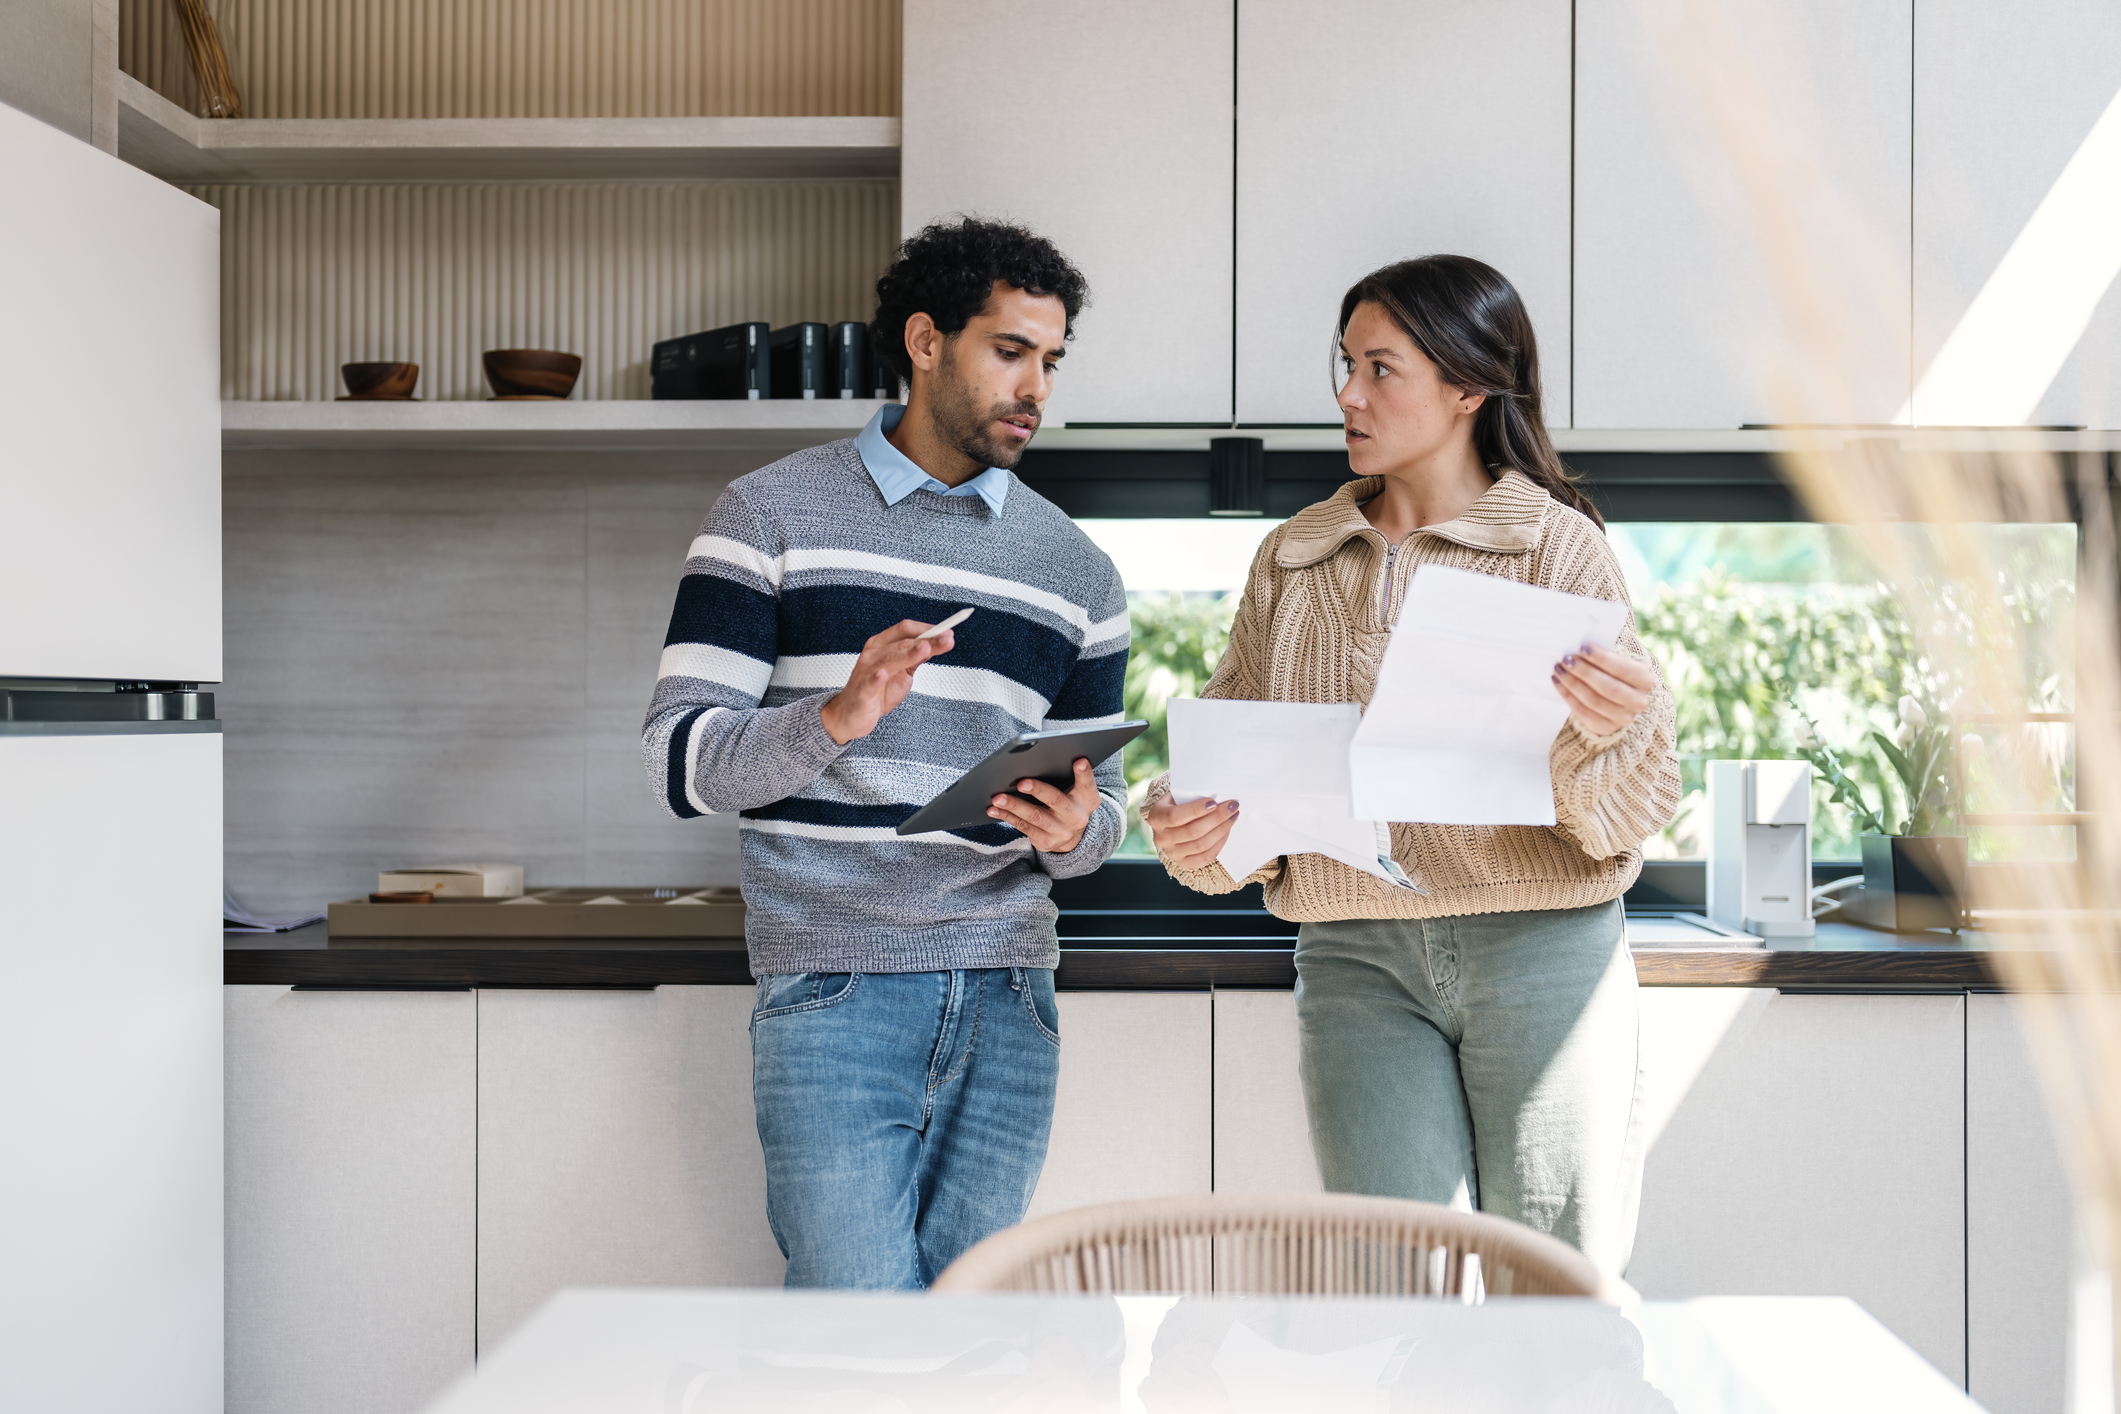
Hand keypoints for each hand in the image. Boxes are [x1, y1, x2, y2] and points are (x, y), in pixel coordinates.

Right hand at [819, 620, 954, 744]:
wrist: (852, 715)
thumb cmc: (878, 691)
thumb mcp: (903, 672)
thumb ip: (918, 657)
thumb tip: (939, 642)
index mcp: (882, 644)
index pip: (905, 629)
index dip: (927, 629)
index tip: (947, 632)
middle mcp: (873, 653)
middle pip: (902, 642)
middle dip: (926, 640)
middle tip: (946, 639)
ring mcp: (866, 671)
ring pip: (889, 659)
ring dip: (908, 653)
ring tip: (925, 648)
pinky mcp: (862, 691)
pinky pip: (869, 683)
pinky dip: (877, 678)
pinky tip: (883, 674)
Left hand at [989, 758, 1100, 852]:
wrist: (1071, 837)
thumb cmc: (1069, 803)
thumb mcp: (1077, 792)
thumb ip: (1070, 777)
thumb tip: (1043, 757)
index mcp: (1087, 799)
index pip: (1087, 783)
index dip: (1084, 772)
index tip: (1079, 761)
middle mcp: (1077, 816)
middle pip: (1056, 800)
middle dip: (1038, 790)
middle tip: (1021, 782)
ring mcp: (1061, 831)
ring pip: (1034, 816)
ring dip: (1014, 805)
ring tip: (998, 797)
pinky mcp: (1046, 842)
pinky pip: (1023, 827)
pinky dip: (1007, 816)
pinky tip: (994, 809)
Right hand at [1143, 793, 1239, 870]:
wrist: (1169, 822)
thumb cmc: (1177, 804)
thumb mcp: (1176, 795)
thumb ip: (1190, 795)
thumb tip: (1216, 794)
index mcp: (1156, 818)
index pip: (1175, 816)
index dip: (1196, 810)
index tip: (1214, 802)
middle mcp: (1161, 838)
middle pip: (1192, 831)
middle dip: (1216, 818)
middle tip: (1232, 806)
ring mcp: (1172, 853)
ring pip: (1201, 845)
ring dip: (1221, 830)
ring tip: (1233, 817)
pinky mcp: (1183, 862)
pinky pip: (1205, 857)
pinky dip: (1219, 844)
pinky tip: (1227, 831)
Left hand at [1553, 642, 1654, 736]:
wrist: (1619, 702)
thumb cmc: (1615, 673)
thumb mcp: (1620, 661)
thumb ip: (1607, 655)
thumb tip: (1582, 646)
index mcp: (1645, 680)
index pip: (1623, 669)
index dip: (1602, 658)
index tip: (1582, 647)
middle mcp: (1638, 701)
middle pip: (1608, 687)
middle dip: (1584, 672)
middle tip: (1566, 659)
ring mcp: (1623, 718)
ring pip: (1593, 701)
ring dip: (1572, 683)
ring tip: (1559, 669)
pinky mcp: (1606, 728)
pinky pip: (1583, 713)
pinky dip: (1568, 696)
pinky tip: (1558, 683)